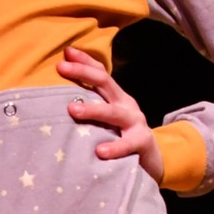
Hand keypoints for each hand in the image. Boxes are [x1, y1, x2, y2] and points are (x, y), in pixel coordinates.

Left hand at [58, 46, 163, 185]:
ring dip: (93, 110)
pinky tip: (100, 151)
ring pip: (113, 113)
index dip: (84, 61)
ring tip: (72, 110)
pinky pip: (127, 144)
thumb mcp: (106, 119)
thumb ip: (90, 106)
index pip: (100, 73)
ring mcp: (135, 122)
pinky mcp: (142, 142)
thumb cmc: (121, 138)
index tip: (65, 52)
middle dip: (83, 72)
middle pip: (105, 82)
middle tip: (61, 67)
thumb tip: (61, 96)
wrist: (152, 161)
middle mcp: (126, 105)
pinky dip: (115, 147)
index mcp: (116, 97)